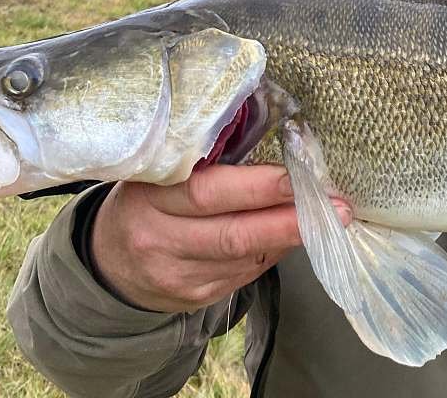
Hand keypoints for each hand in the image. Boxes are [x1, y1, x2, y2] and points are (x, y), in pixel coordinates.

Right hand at [90, 164, 351, 312]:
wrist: (108, 264)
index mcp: (149, 198)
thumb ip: (204, 161)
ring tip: (328, 220)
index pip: (208, 192)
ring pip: (245, 259)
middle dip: (291, 221)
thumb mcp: (159, 173)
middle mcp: (159, 241)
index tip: (298, 176)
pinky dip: (271, 254)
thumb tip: (278, 147)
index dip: (257, 186)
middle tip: (338, 208)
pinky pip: (244, 275)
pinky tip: (289, 237)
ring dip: (289, 237)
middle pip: (234, 234)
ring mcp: (176, 277)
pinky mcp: (193, 299)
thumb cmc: (147, 199)